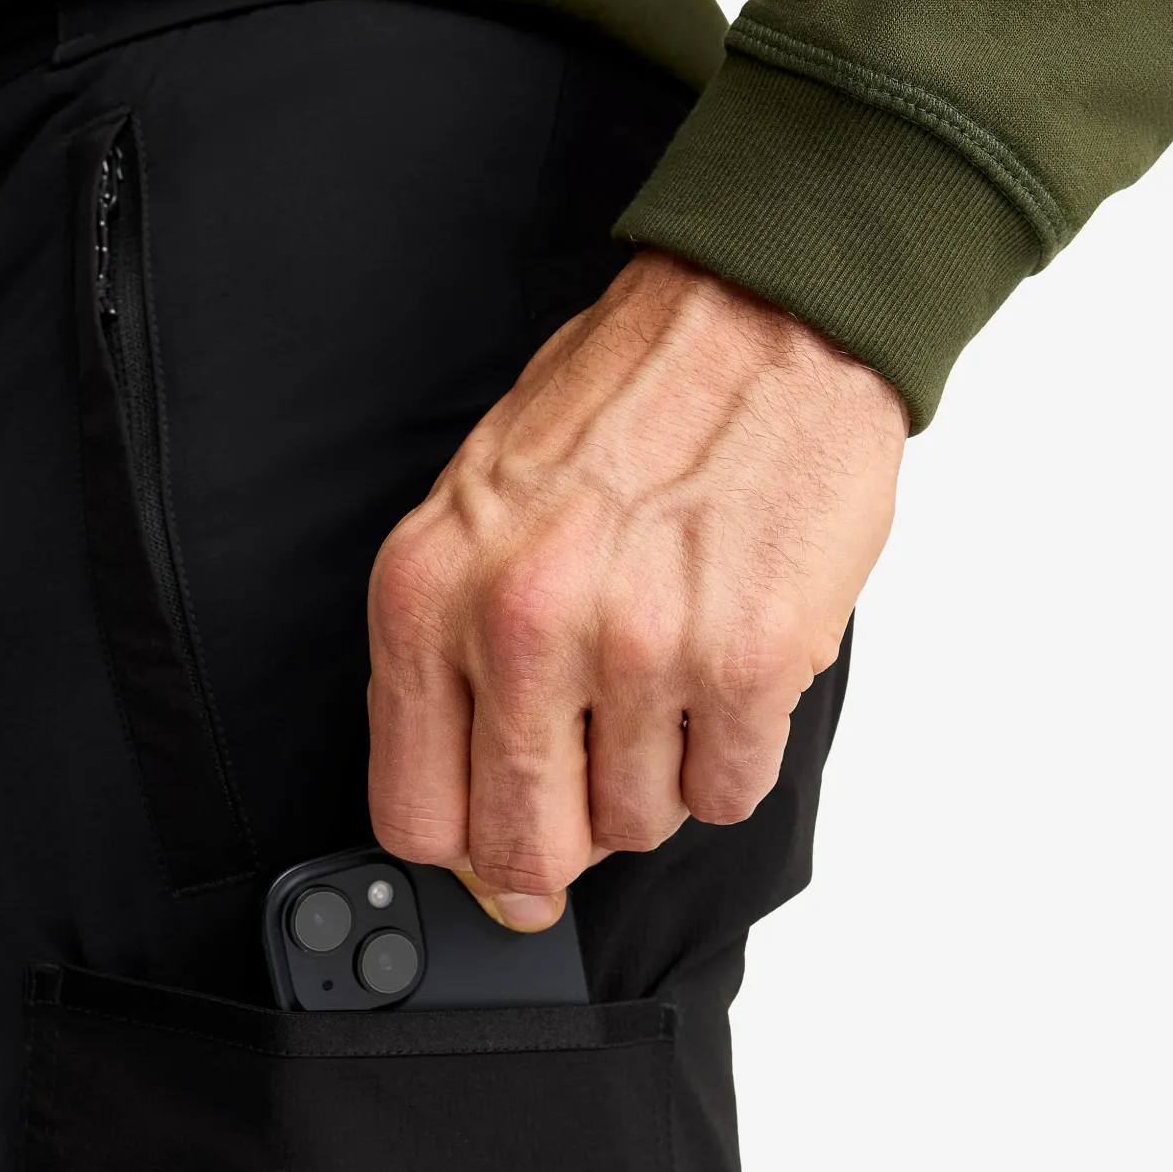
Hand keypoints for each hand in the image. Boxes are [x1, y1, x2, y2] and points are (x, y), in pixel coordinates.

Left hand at [367, 248, 906, 930]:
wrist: (757, 319)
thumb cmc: (615, 415)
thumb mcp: (472, 520)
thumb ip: (448, 665)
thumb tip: (464, 813)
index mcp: (428, 597)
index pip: (415, 813)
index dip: (462, 852)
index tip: (492, 851)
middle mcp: (520, 628)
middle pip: (522, 847)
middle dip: (557, 850)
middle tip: (588, 806)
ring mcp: (637, 649)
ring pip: (636, 825)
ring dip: (654, 780)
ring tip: (665, 682)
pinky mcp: (749, 660)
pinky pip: (728, 793)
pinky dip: (730, 757)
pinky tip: (723, 678)